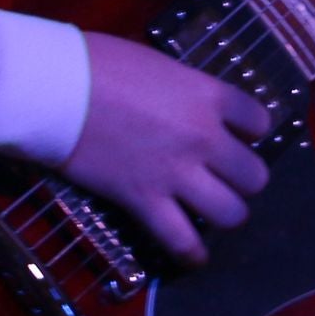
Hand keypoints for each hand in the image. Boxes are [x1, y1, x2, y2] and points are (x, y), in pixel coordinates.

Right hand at [59, 31, 271, 264]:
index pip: (259, 121)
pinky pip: (183, 241)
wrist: (54, 87)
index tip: (235, 135)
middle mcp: (202, 137)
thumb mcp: (155, 64)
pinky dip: (192, 253)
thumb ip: (181, 90)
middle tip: (220, 175)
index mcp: (206, 95)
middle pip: (254, 175)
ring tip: (208, 208)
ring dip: (224, 213)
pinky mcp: (145, 200)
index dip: (250, 131)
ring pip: (232, 213)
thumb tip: (182, 105)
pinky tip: (192, 253)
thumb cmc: (96, 62)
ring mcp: (176, 173)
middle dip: (241, 178)